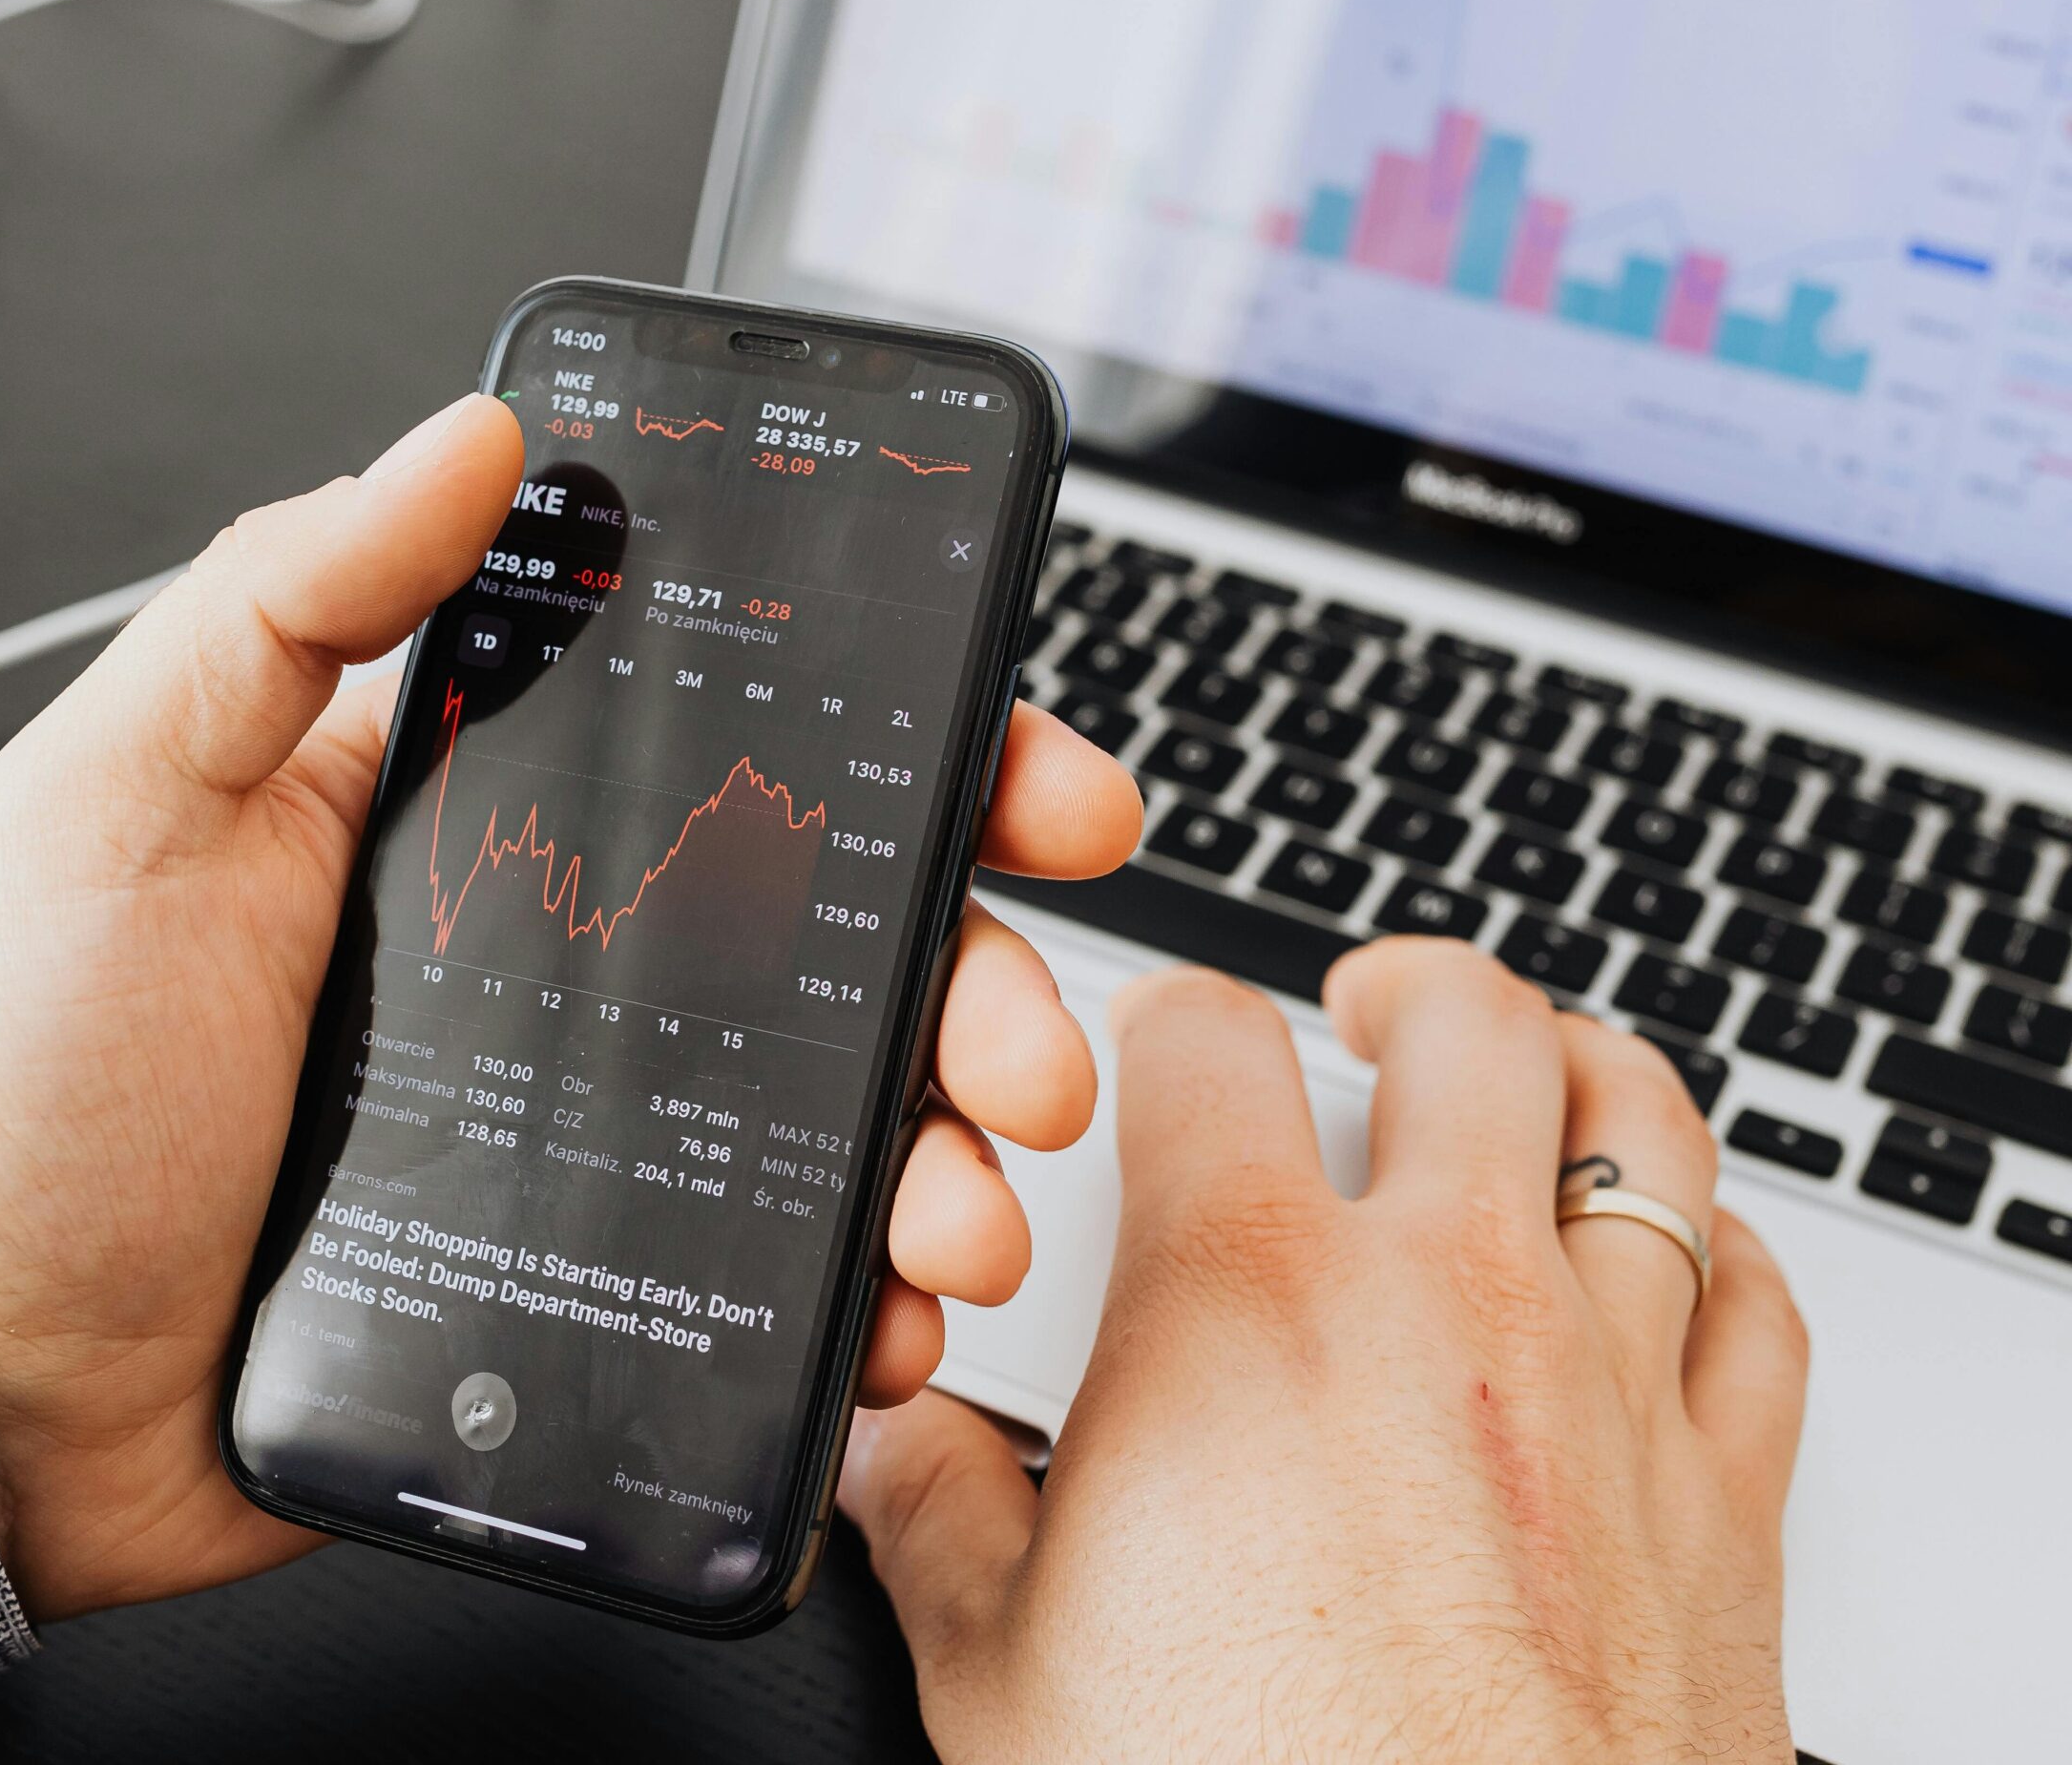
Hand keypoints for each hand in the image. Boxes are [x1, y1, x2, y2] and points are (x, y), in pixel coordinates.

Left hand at [0, 395, 1139, 1620]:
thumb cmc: (32, 1081)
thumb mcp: (125, 792)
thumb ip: (288, 596)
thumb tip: (475, 434)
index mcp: (498, 809)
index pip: (745, 733)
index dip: (913, 734)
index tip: (1016, 763)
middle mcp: (580, 954)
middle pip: (847, 928)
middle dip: (986, 967)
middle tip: (1027, 1039)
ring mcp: (602, 1119)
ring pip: (847, 1105)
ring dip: (953, 1141)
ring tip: (961, 1202)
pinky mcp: (603, 1276)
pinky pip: (781, 1270)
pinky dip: (870, 1284)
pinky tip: (887, 1305)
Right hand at [842, 940, 1807, 1762]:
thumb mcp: (1005, 1669)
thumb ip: (938, 1506)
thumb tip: (897, 1440)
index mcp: (1246, 1302)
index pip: (1203, 1038)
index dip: (1163, 1016)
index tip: (1158, 1049)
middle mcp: (1444, 1302)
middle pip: (1469, 1023)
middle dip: (1407, 987)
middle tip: (1367, 1008)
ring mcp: (1605, 1388)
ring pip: (1642, 1126)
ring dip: (1582, 1069)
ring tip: (1532, 1072)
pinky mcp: (1723, 1502)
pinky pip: (1759, 1306)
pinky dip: (1720, 1251)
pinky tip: (1677, 1260)